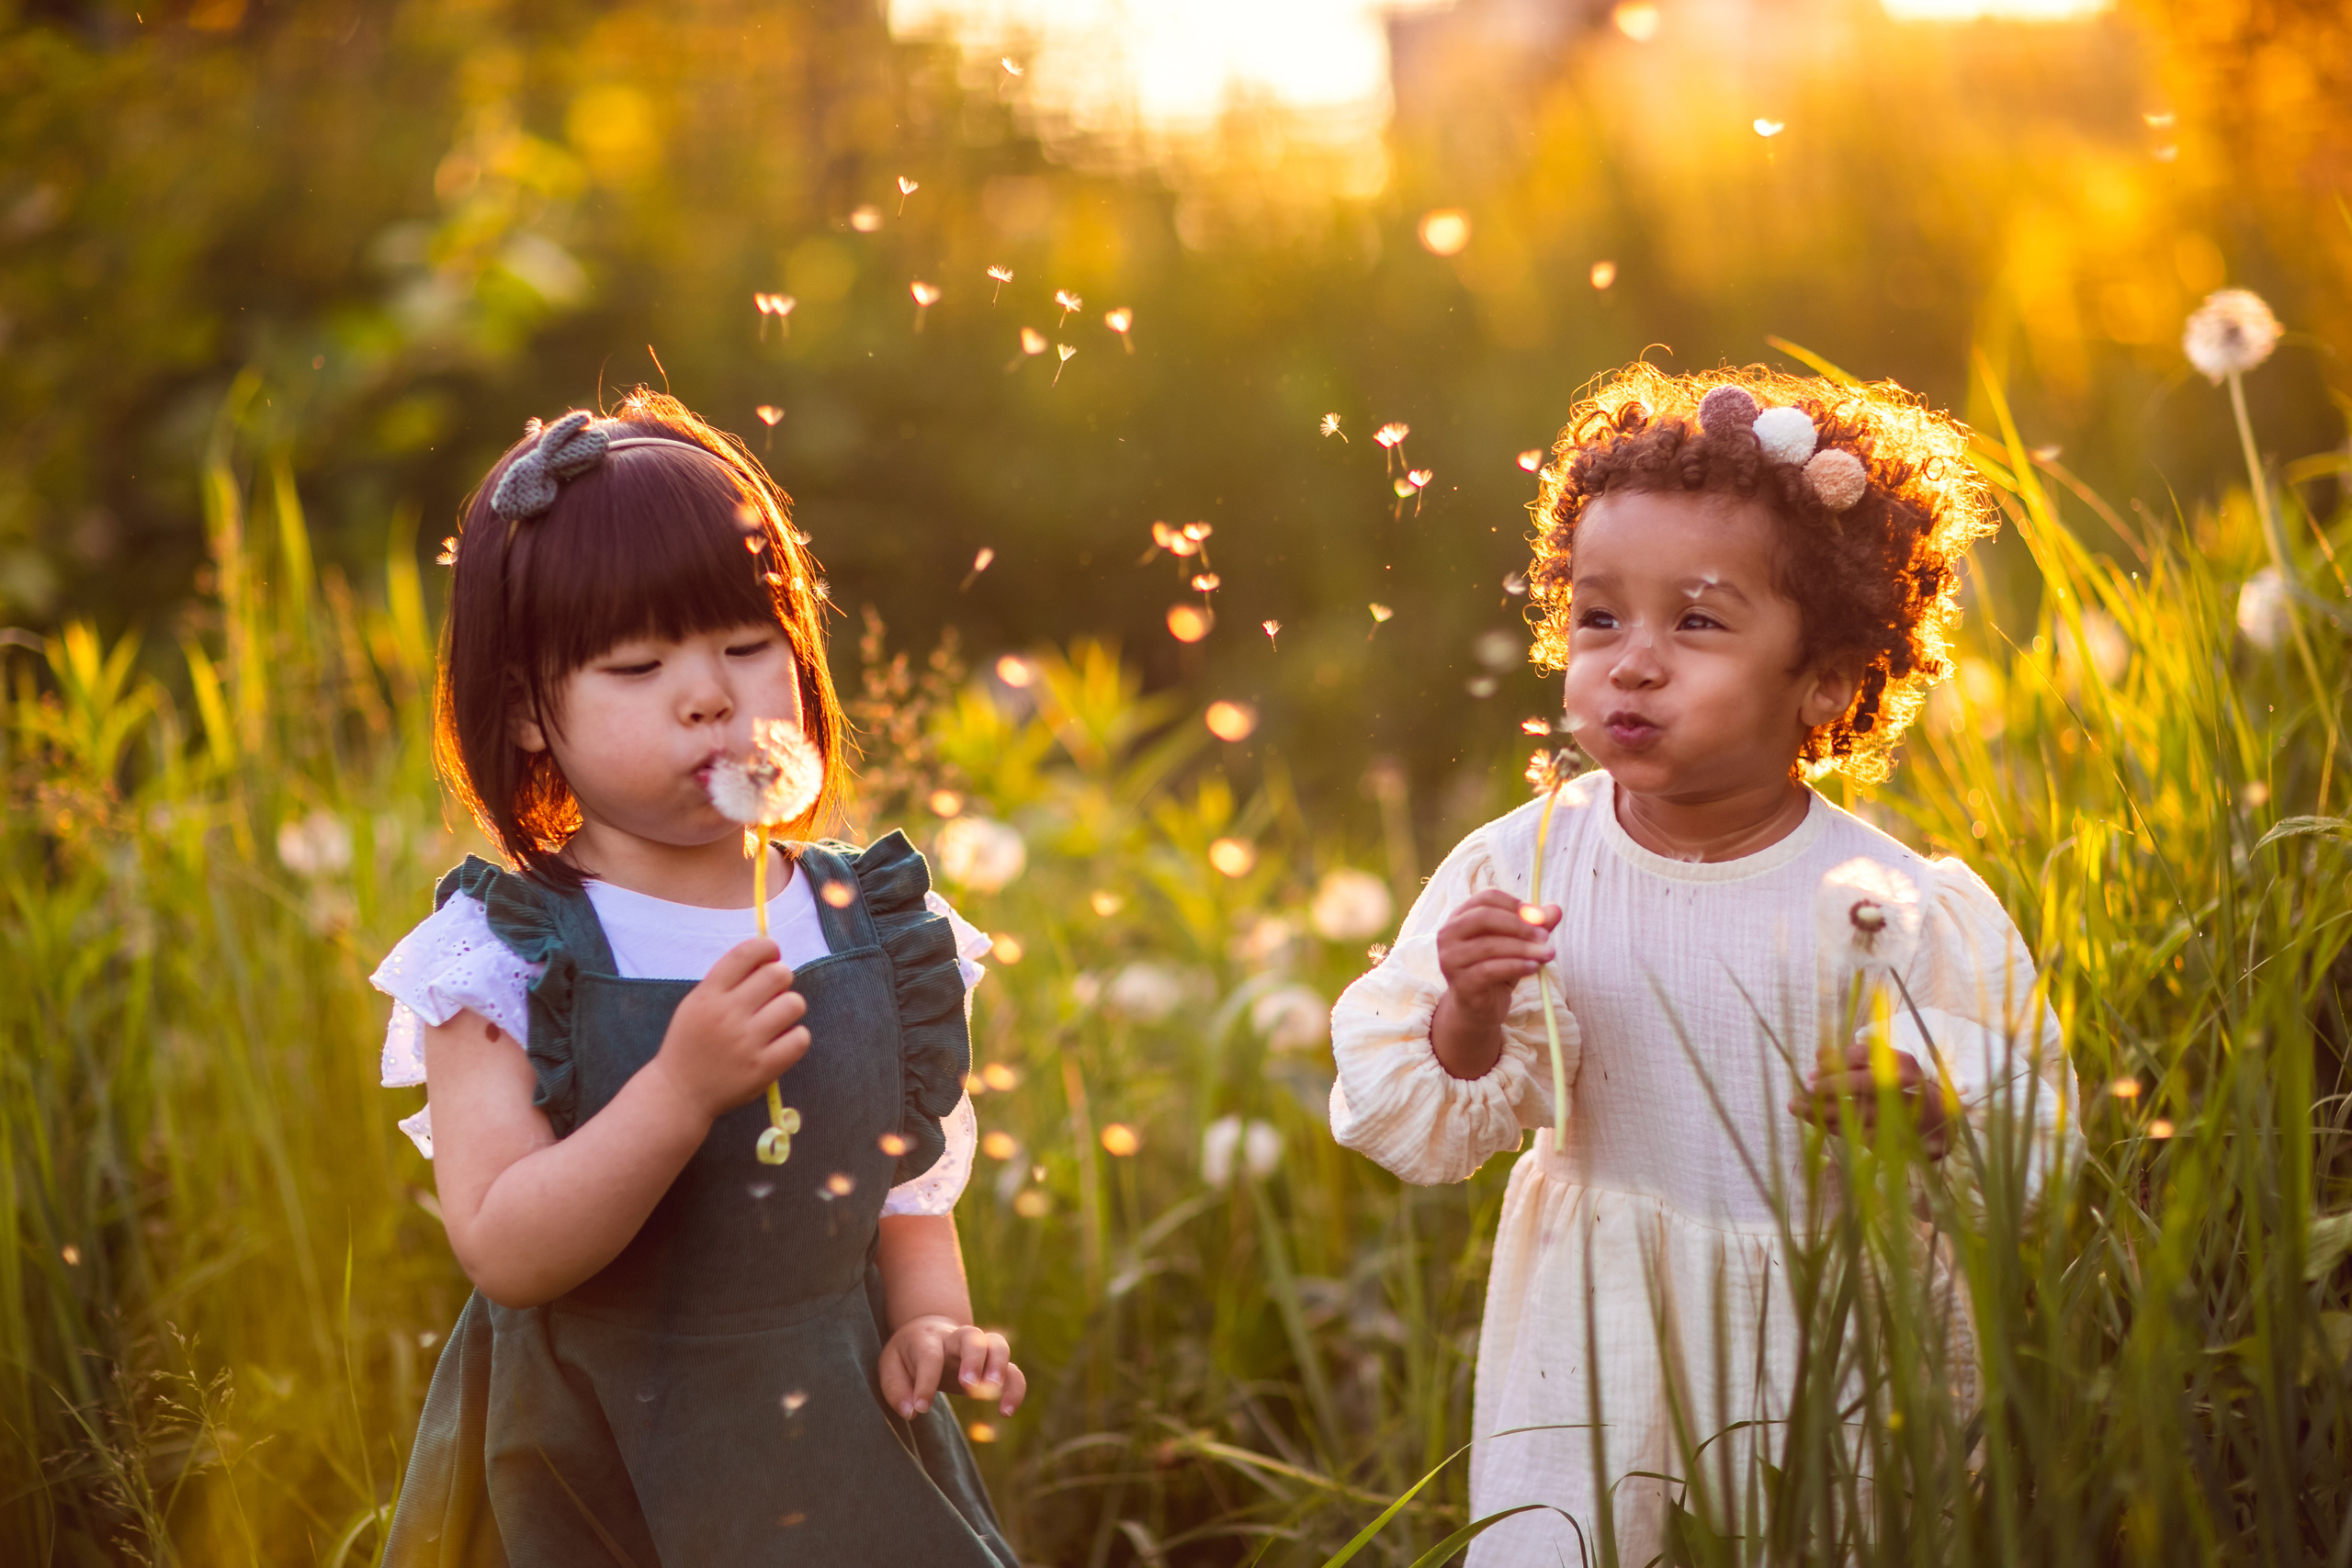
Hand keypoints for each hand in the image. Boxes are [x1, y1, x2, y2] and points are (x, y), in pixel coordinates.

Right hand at [646, 937, 808, 1122]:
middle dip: (782, 978)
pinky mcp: (762, 1068)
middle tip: (773, 992)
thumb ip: (726, 982)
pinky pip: (800, 1039)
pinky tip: (783, 1041)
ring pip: (794, 1004)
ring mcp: (746, 1042)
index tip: (772, 953)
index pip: (745, 954)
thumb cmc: (691, 1044)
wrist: (679, 1093)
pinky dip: (796, 1037)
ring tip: (778, 1018)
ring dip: (791, 1007)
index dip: (766, 947)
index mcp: (708, 995)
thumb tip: (767, 957)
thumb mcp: (695, 1005)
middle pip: (777, 975)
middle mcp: (727, 1015)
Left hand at [880, 1316, 1025, 1418]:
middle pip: (971, 1336)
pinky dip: (1015, 1388)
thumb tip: (912, 1411)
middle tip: (968, 1386)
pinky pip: (1012, 1370)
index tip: (921, 1409)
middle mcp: (955, 1339)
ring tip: (992, 1392)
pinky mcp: (992, 1364)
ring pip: (998, 1345)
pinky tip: (1006, 1411)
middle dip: (973, 1359)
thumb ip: (896, 1390)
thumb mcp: (890, 1367)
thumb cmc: (907, 1355)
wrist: (928, 1331)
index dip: (925, 1383)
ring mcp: (977, 1349)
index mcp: (926, 1339)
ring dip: (999, 1366)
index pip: (929, 1356)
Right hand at [1430, 891, 1560, 1080]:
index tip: (1539, 917)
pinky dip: (1516, 966)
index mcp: (1460, 917)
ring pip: (1489, 946)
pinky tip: (1534, 968)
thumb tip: (1556, 910)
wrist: (1480, 1008)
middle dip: (1519, 925)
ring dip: (1523, 948)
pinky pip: (1490, 970)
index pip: (1487, 898)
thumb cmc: (1497, 969)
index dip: (1515, 905)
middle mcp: (1448, 934)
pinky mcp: (1460, 982)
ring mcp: (1450, 959)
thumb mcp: (1518, 945)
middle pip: (1484, 917)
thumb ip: (1535, 926)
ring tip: (1548, 954)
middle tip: (1545, 936)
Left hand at [1787, 1037, 1950, 1157]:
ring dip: (1823, 1110)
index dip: (1837, 1059)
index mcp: (1903, 1063)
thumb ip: (1853, 1060)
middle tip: (1806, 1086)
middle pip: (1865, 1083)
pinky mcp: (1895, 1139)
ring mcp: (1902, 1116)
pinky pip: (1857, 1133)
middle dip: (1831, 1085)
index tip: (1815, 1065)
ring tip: (1796, 1106)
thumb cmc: (1902, 1090)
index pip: (1866, 1054)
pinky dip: (1833, 1127)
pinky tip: (1816, 1121)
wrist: (1937, 1124)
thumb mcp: (1886, 1068)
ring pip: (1858, 1112)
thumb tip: (1820, 1053)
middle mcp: (1906, 1088)